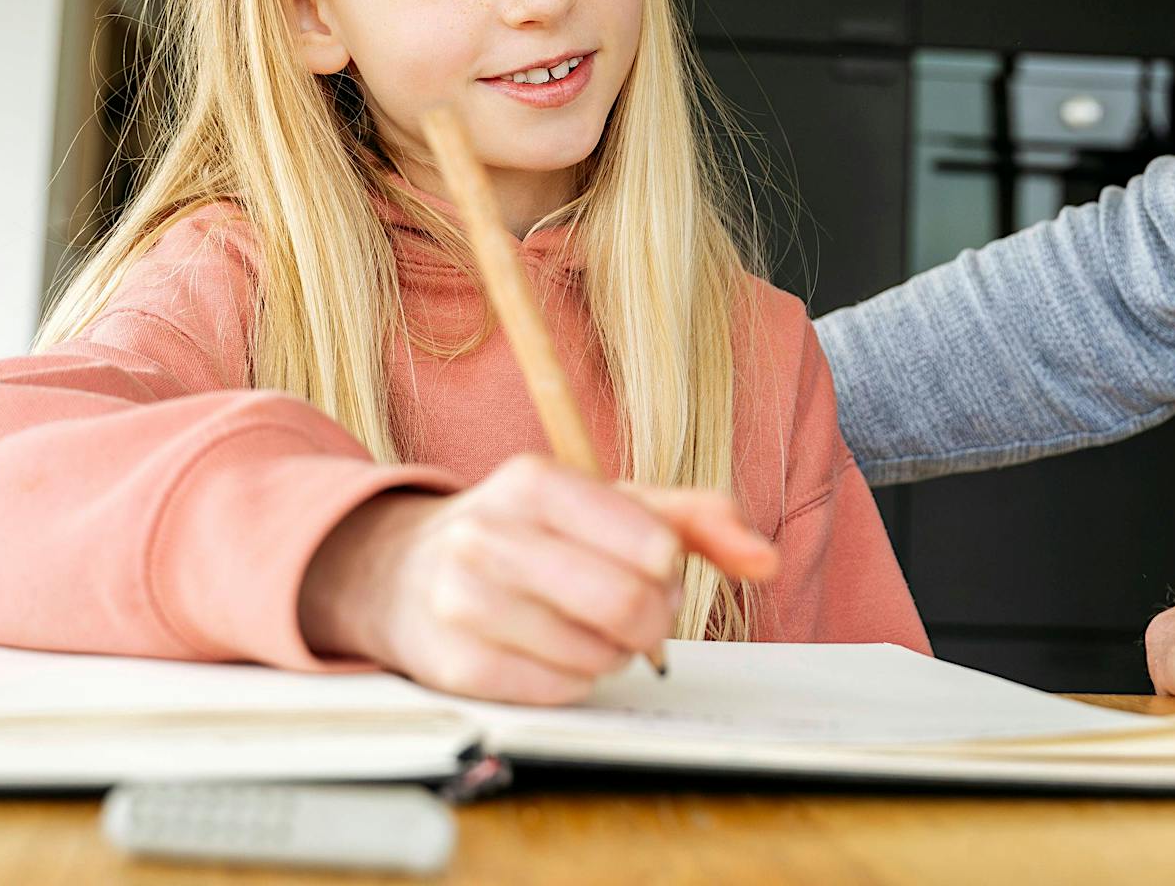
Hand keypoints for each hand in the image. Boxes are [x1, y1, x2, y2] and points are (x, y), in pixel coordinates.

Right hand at [298, 454, 778, 702]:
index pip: (653, 545)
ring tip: (587, 626)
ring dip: (612, 652)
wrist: (407, 570)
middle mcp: (491, 536)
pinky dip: (574, 680)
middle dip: (651, 620)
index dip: (670, 571)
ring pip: (596, 656)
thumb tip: (767, 559)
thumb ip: (698, 518)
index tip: (653, 568)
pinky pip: (558, 693)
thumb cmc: (532, 532)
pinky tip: (553, 651)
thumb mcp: (611, 502)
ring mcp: (463, 603)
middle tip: (637, 614)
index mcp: (537, 481)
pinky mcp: (454, 667)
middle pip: (628, 605)